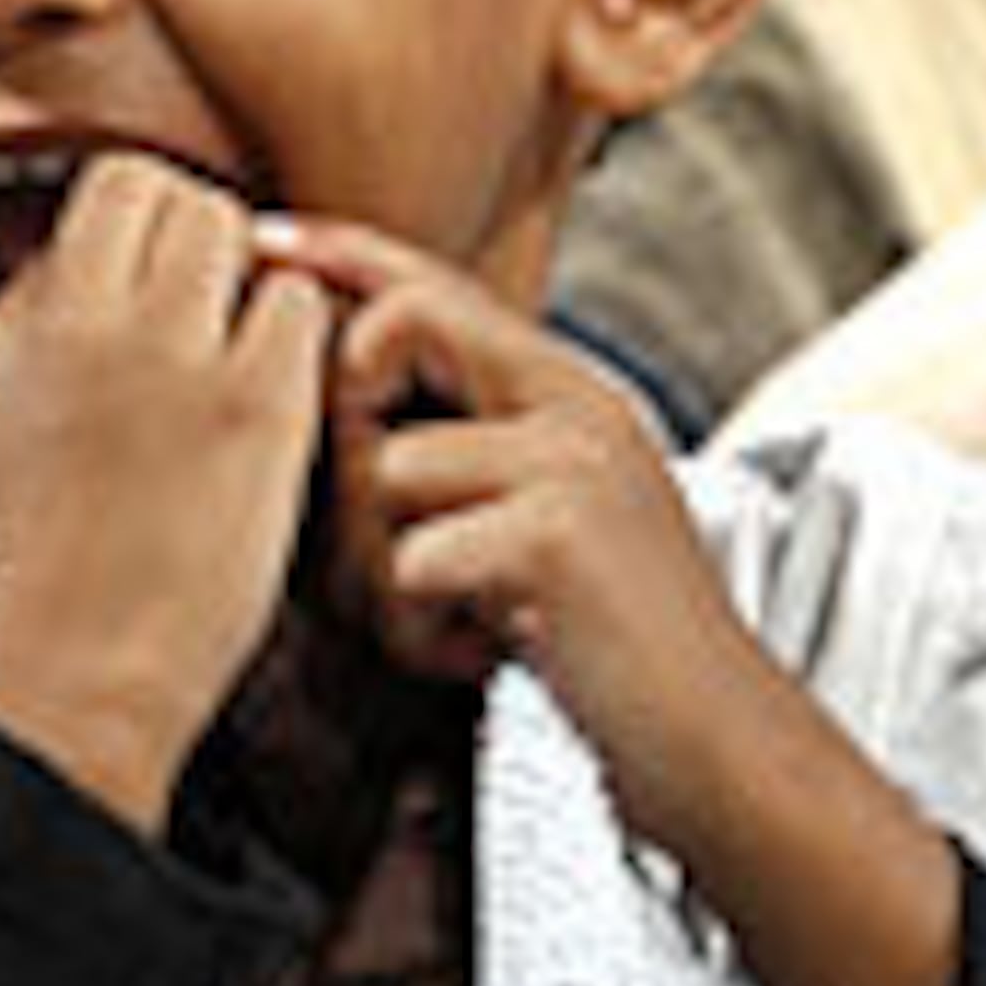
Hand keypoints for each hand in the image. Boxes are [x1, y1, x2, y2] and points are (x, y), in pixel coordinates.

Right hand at [0, 157, 328, 829]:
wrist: (62, 695)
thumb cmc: (30, 585)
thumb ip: (29, 321)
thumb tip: (71, 248)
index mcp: (12, 332)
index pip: (97, 192)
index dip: (139, 221)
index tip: (154, 268)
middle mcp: (84, 326)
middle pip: (170, 193)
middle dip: (197, 239)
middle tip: (208, 306)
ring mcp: (174, 362)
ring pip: (238, 232)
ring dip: (249, 281)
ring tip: (239, 356)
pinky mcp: (255, 412)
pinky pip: (299, 311)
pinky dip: (297, 341)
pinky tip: (274, 402)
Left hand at [287, 222, 739, 797]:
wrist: (716, 743)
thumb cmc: (613, 649)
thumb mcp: (544, 520)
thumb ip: (469, 452)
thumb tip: (346, 405)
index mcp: (566, 394)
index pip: (434, 283)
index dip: (342, 253)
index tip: (269, 242)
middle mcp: (576, 405)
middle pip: (392, 330)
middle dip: (345, 447)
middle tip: (385, 559)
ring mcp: (573, 462)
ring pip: (385, 470)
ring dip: (382, 574)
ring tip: (451, 626)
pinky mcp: (558, 535)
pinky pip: (413, 559)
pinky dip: (422, 629)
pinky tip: (481, 656)